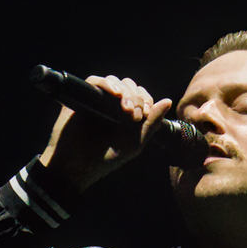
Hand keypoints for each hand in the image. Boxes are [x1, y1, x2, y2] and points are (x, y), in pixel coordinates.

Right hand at [38, 74, 172, 193]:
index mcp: (126, 114)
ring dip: (125, 91)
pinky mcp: (83, 97)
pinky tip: (115, 94)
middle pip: (129, 85)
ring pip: (114, 81)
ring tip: (126, 109)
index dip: (146, 99)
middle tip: (135, 115)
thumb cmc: (106, 158)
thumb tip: (167, 101)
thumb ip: (151, 123)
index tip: (146, 113)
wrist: (79, 167)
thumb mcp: (135, 142)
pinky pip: (95, 81)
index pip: (140, 95)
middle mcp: (112, 105)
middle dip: (136, 97)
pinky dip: (107, 84)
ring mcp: (98, 100)